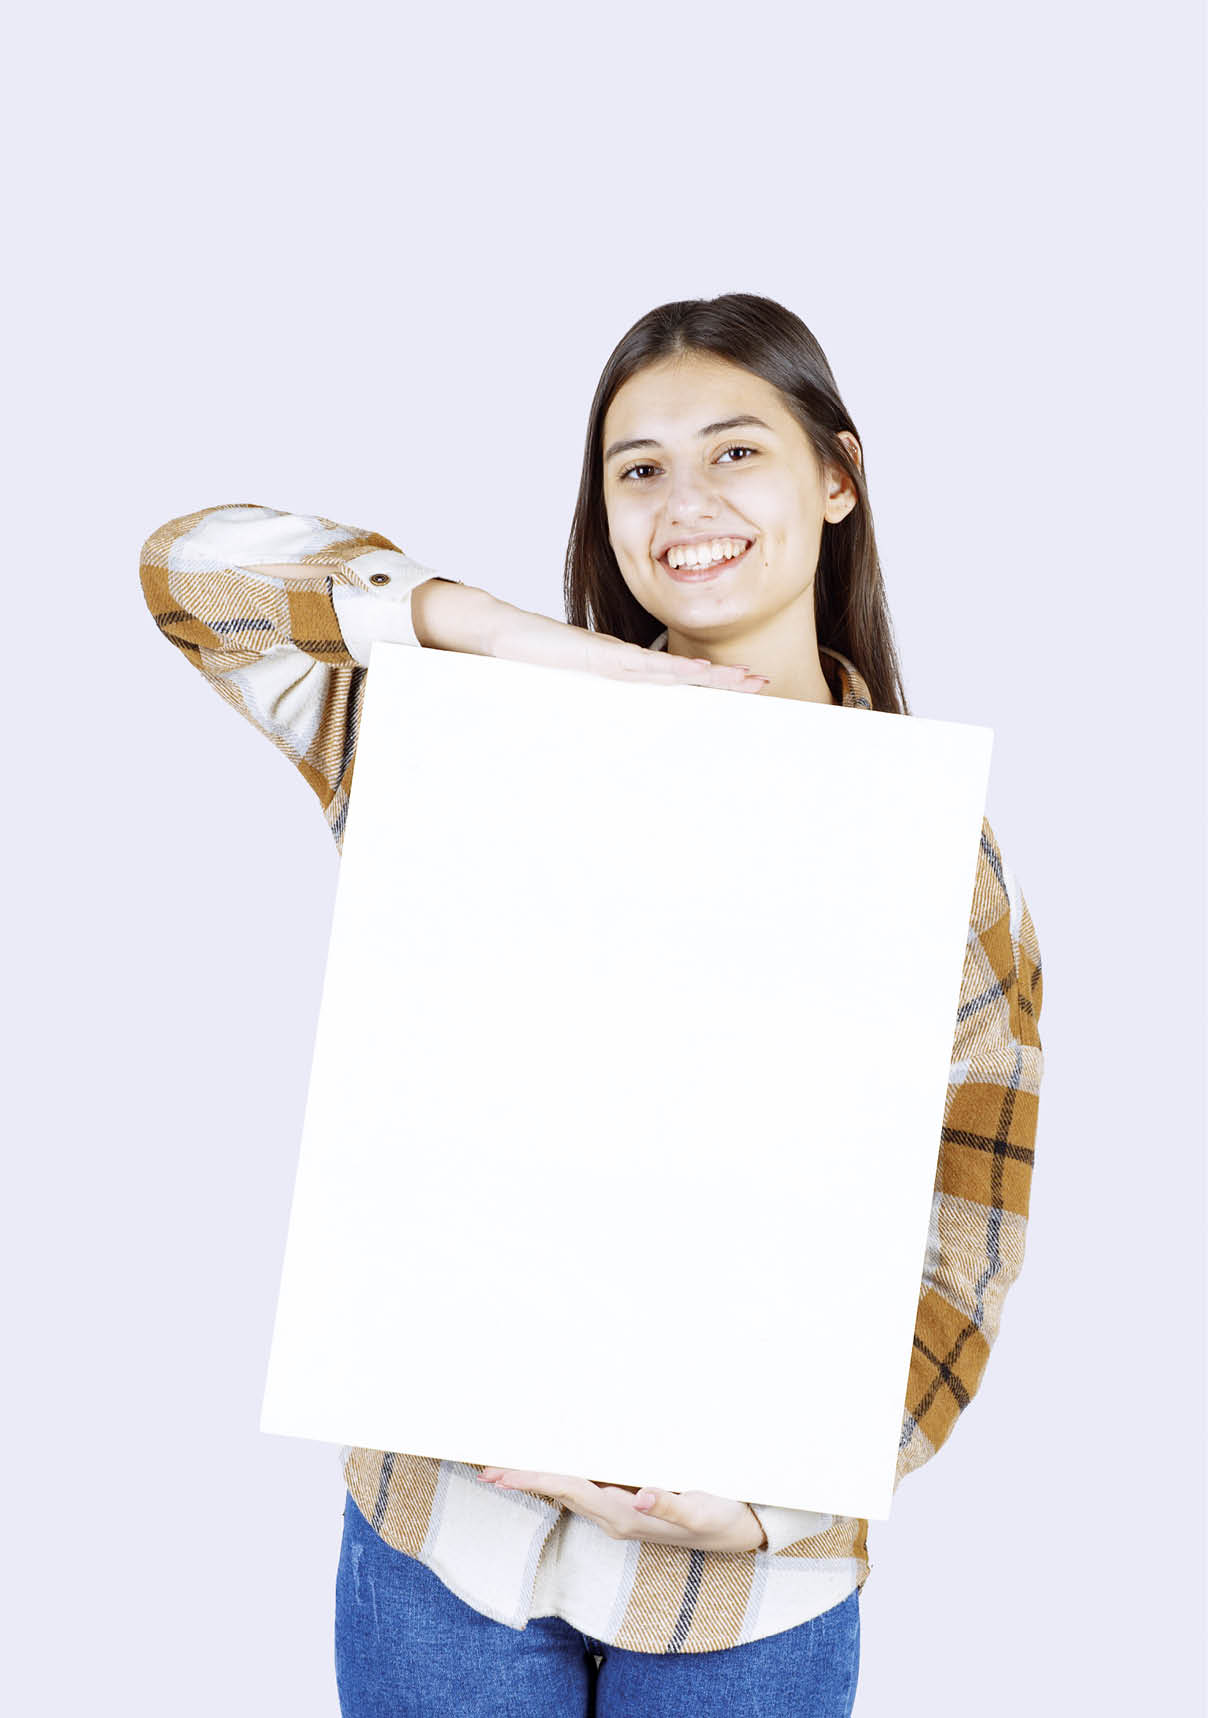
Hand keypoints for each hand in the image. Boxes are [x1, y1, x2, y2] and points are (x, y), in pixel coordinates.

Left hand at [476, 1466, 767, 1551]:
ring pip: (568, 1490)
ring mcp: (617, 1513)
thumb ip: (668, 1505)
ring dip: (537, 1478)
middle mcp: (612, 1516)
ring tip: (505, 1468)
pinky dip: (561, 1476)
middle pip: (558, 1490)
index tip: (501, 1473)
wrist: (738, 1537)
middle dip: (522, 1479)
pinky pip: (585, 1488)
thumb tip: (639, 1497)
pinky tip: (550, 1470)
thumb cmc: (718, 1518)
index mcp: (622, 1514)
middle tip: (485, 1469)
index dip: (534, 1478)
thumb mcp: (699, 1511)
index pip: (568, 1489)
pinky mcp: (626, 1506)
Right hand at [481, 597, 771, 694]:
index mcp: (621, 669)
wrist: (500, 632)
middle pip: (684, 672)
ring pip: (673, 670)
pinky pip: (643, 668)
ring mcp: (614, 658)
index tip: (738, 684)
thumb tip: (595, 737)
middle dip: (724, 677)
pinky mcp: (599, 659)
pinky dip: (673, 671)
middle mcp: (625, 661)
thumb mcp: (565, 692)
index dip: (707, 681)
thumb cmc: (530, 660)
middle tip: (760, 681)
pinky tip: (699, 675)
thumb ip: (585, 705)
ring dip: (711, 675)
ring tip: (745, 678)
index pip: (673, 678)